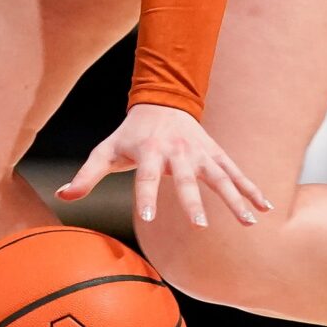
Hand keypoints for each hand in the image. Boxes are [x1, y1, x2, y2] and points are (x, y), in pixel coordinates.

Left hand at [57, 103, 269, 227]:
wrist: (162, 101)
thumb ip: (86, 175)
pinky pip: (236, 172)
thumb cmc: (130, 133)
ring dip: (235, 198)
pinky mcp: (216, 154)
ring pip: (220, 176)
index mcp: (149, 152)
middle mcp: (177, 152)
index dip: (146, 196)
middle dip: (193, 201)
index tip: (148, 217)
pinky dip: (252, 188)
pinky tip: (265, 207)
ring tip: (249, 221)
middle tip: (199, 226)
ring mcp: (200, 153)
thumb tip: (62, 196)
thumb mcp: (106, 150)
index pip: (145, 177)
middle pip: (186, 179)